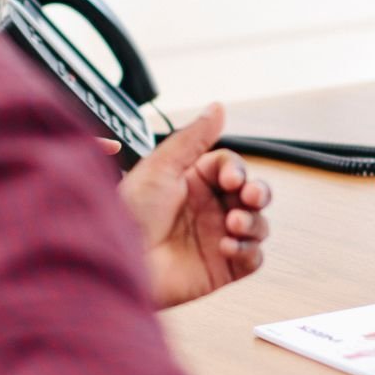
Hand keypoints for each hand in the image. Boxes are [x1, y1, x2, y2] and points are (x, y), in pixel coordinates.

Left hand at [113, 103, 272, 308]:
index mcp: (194, 182)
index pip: (231, 168)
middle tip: (249, 195)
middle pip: (252, 194)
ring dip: (253, 222)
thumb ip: (193, 137)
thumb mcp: (160, 167)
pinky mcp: (221, 268)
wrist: (116, 261)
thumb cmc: (128, 215)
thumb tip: (217, 107)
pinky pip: (251, 258)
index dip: (236, 170)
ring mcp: (216, 238)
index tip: (230, 177)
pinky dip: (248, 250)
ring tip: (233, 223)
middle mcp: (208, 209)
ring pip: (257, 225)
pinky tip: (228, 246)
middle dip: (258, 192)